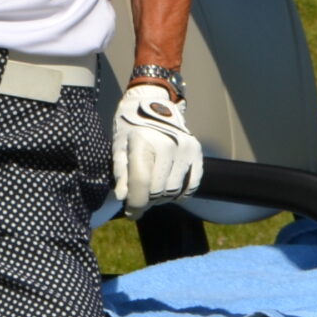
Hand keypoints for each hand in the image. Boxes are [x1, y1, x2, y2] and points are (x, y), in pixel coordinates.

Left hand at [113, 84, 203, 217]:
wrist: (154, 104)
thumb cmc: (131, 126)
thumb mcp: (118, 146)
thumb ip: (121, 172)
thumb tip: (124, 197)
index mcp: (144, 141)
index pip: (142, 183)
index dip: (135, 203)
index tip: (131, 212)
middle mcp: (168, 144)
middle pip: (158, 190)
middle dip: (146, 201)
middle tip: (138, 202)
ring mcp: (186, 150)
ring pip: (174, 191)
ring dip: (161, 198)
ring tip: (150, 194)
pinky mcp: (197, 154)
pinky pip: (191, 186)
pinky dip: (178, 193)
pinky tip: (166, 189)